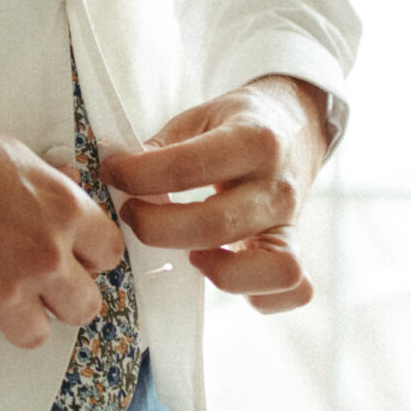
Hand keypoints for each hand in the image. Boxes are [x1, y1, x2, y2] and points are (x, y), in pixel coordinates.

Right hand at [0, 89, 123, 349]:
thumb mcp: (14, 154)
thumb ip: (50, 188)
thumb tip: (70, 198)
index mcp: (62, 212)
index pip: (110, 256)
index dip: (90, 255)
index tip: (76, 254)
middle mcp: (41, 258)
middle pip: (84, 307)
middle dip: (66, 294)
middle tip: (42, 279)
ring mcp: (0, 291)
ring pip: (36, 334)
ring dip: (22, 314)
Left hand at [98, 76, 326, 313]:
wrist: (298, 124)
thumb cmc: (240, 123)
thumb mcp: (201, 116)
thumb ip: (163, 147)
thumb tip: (118, 177)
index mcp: (254, 140)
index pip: (187, 167)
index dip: (138, 176)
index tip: (112, 174)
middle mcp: (278, 186)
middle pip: (217, 225)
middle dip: (157, 228)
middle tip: (132, 215)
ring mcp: (292, 223)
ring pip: (270, 268)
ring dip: (219, 271)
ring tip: (188, 254)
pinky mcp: (296, 249)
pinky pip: (292, 290)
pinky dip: (256, 293)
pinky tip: (220, 269)